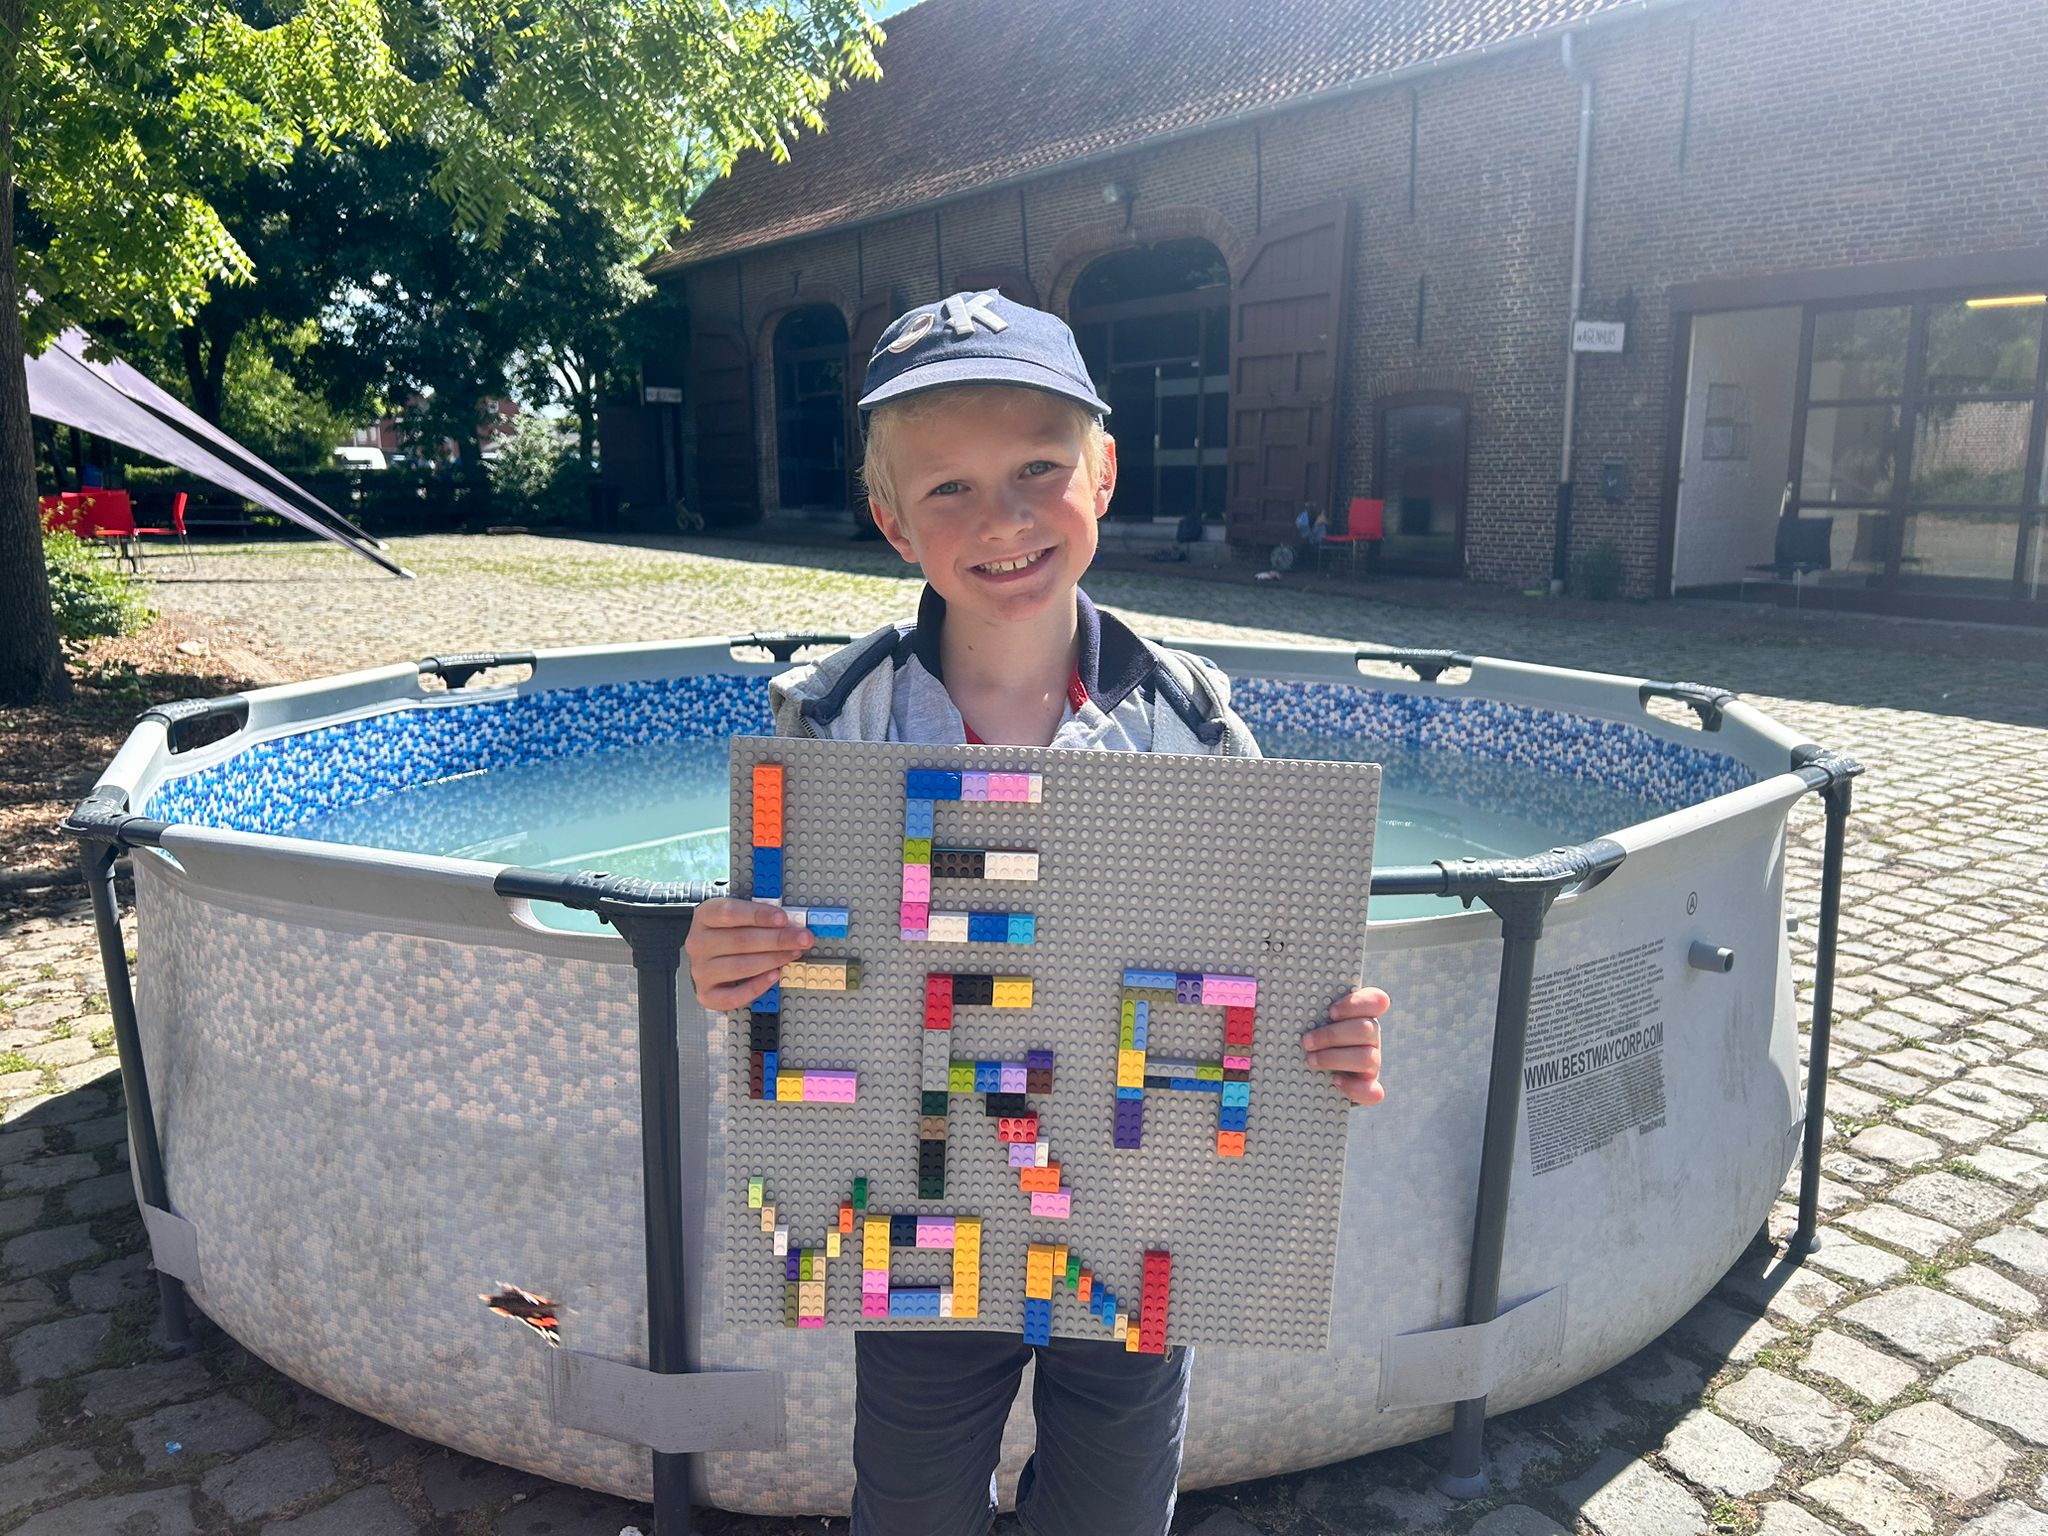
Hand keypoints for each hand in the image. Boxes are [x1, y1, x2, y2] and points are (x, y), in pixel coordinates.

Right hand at [683, 898, 811, 1010]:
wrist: (709, 954)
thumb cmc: (729, 931)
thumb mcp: (739, 913)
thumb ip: (760, 914)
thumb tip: (790, 922)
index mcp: (705, 916)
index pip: (729, 912)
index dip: (758, 915)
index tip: (783, 918)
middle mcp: (699, 943)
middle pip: (740, 941)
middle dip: (777, 939)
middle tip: (802, 939)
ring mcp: (701, 970)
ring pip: (740, 967)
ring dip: (773, 960)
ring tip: (793, 954)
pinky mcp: (707, 994)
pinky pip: (732, 996)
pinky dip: (756, 987)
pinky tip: (774, 975)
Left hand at [1302, 987, 1387, 1105]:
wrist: (1300, 1069)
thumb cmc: (1300, 1033)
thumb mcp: (1300, 1016)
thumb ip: (1296, 1003)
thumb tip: (1266, 984)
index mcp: (1360, 1013)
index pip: (1376, 1001)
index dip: (1357, 1004)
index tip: (1331, 1012)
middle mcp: (1370, 1036)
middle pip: (1367, 1029)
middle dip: (1333, 1035)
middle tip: (1306, 1041)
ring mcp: (1372, 1062)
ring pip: (1369, 1057)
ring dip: (1336, 1058)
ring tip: (1310, 1060)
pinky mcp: (1367, 1087)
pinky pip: (1373, 1091)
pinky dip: (1355, 1087)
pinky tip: (1335, 1081)